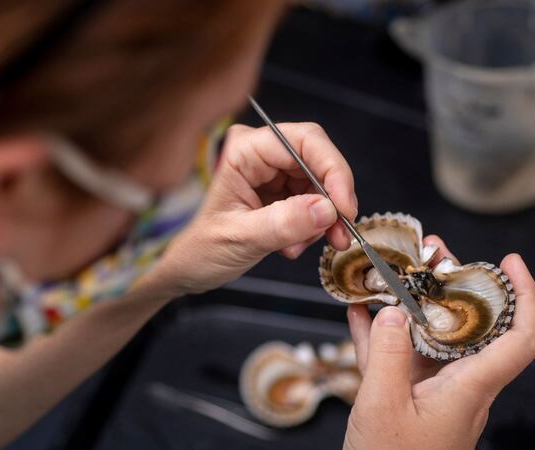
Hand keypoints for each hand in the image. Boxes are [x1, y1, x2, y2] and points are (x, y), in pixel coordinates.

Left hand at [153, 122, 356, 294]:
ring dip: (322, 219)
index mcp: (244, 150)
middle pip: (319, 160)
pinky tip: (291, 246)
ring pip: (321, 185)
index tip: (345, 207)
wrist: (190, 269)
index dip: (332, 170)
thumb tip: (326, 209)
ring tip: (297, 246)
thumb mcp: (241, 238)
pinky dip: (313, 227)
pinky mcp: (282, 192)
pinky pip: (315, 203)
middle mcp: (261, 153)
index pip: (304, 141)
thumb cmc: (201, 249)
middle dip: (332, 199)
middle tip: (339, 234)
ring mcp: (273, 172)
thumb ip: (282, 223)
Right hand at [344, 236, 534, 449]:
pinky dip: (382, 334)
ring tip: (392, 271)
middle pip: (470, 325)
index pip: (520, 339)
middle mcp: (460, 386)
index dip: (525, 296)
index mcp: (469, 389)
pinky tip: (361, 313)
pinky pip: (401, 358)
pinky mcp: (409, 399)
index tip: (510, 261)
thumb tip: (393, 311)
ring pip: (431, 337)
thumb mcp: (382, 406)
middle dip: (453, 284)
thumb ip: (387, 354)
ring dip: (412, 304)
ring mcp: (434, 393)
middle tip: (430, 252)